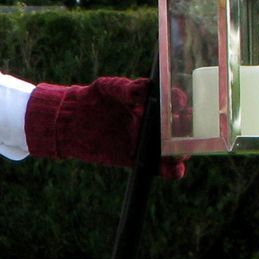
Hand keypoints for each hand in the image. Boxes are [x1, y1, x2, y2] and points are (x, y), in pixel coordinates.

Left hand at [24, 77, 182, 176]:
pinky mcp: (134, 159)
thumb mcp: (107, 88)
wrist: (70, 121)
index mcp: (149, 103)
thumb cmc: (92, 99)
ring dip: (182, 152)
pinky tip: (174, 169)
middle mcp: (151, 123)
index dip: (181, 103)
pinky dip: (169, 170)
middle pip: (178, 128)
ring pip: (171, 149)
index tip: (180, 104)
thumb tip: (142, 89)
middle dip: (187, 130)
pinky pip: (157, 166)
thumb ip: (124, 88)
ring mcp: (144, 142)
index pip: (174, 102)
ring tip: (182, 152)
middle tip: (186, 131)